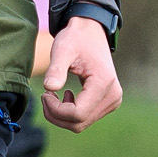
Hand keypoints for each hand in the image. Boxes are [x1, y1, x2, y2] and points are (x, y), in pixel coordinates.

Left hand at [42, 15, 121, 132]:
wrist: (90, 32)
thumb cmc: (75, 39)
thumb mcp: (62, 50)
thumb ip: (56, 69)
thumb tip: (49, 87)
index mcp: (103, 83)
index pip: (77, 114)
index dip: (56, 110)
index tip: (45, 93)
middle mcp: (113, 96)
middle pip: (79, 123)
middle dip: (56, 114)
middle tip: (46, 95)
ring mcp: (113, 101)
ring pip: (81, 124)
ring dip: (61, 114)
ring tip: (54, 94)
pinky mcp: (108, 103)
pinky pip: (85, 119)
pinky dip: (69, 113)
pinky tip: (65, 96)